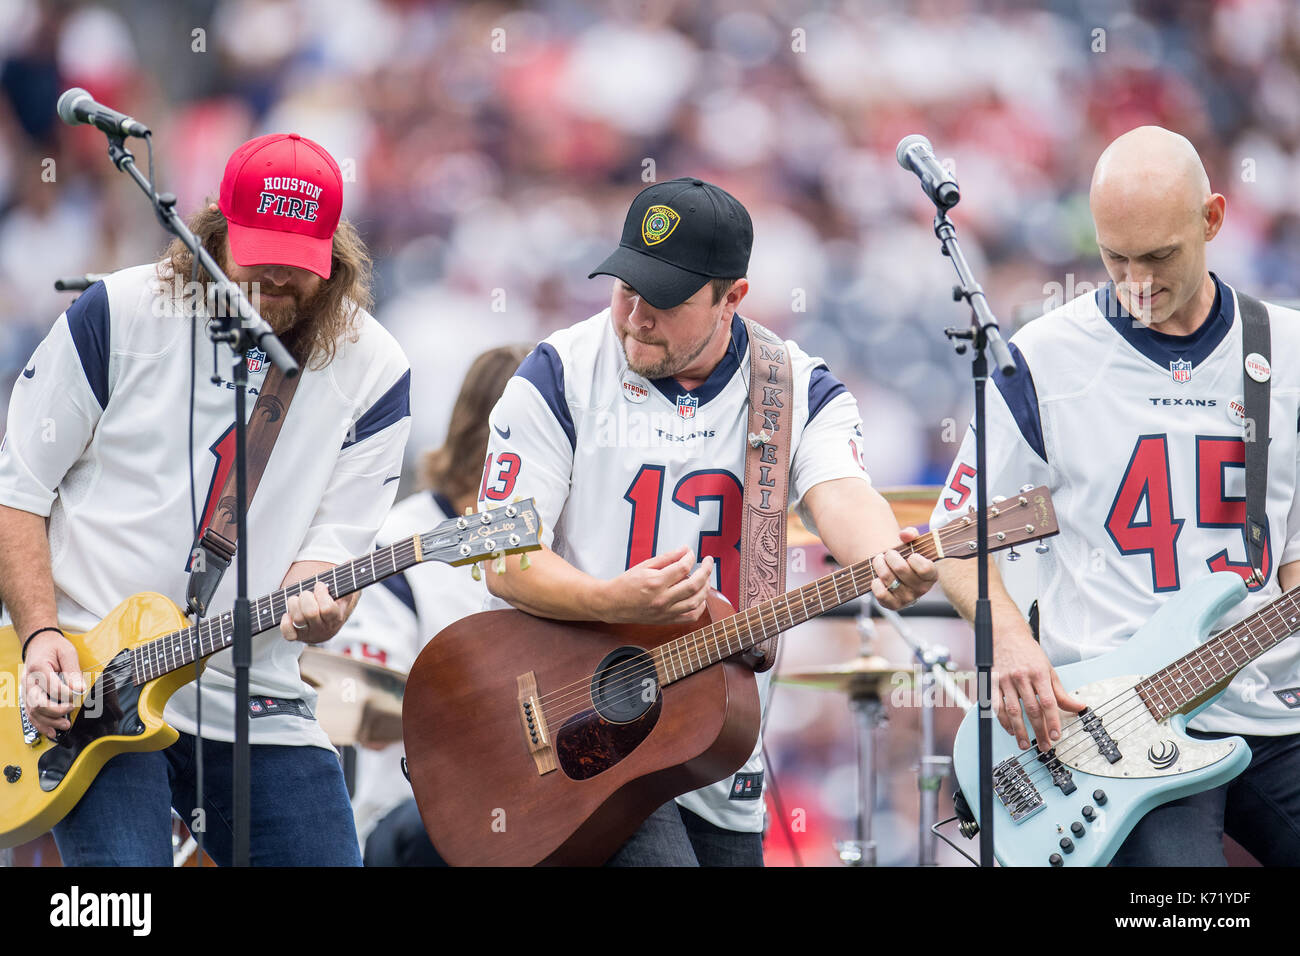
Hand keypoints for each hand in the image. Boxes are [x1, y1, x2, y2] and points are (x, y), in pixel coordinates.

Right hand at [21, 631, 84, 738]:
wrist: (39, 643)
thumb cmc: (54, 647)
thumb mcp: (67, 652)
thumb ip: (73, 671)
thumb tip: (79, 689)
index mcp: (39, 668)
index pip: (52, 687)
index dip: (67, 694)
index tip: (78, 693)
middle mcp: (28, 681)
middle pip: (38, 703)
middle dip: (56, 711)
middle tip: (71, 710)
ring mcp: (26, 690)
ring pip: (33, 712)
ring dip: (49, 722)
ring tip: (65, 725)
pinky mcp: (27, 696)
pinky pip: (30, 713)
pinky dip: (40, 724)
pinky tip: (51, 732)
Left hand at [280, 582, 360, 644]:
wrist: (328, 624)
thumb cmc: (335, 603)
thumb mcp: (344, 591)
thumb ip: (348, 576)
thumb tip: (350, 561)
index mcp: (336, 617)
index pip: (327, 609)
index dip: (321, 594)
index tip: (320, 585)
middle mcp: (323, 627)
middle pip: (311, 613)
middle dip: (306, 597)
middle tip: (307, 592)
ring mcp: (310, 633)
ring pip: (298, 619)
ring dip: (294, 604)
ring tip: (297, 598)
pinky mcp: (297, 636)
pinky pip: (288, 634)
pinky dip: (285, 623)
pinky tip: (288, 614)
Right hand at [597, 546, 714, 625]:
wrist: (612, 604)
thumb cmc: (626, 583)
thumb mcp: (645, 565)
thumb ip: (667, 558)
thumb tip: (686, 550)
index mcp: (655, 582)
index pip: (683, 568)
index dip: (691, 558)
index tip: (691, 553)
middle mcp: (662, 598)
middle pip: (694, 585)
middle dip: (706, 571)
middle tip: (709, 562)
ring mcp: (665, 612)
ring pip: (696, 601)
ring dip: (706, 588)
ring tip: (706, 578)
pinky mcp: (666, 620)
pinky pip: (690, 617)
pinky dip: (700, 607)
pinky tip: (701, 597)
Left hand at [869, 527, 937, 610]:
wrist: (898, 575)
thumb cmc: (907, 557)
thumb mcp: (912, 544)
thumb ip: (911, 534)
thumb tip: (905, 534)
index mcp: (931, 575)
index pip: (926, 568)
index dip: (915, 558)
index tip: (910, 554)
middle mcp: (922, 589)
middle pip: (901, 569)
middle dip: (890, 556)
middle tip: (888, 553)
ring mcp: (908, 598)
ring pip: (888, 579)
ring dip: (879, 565)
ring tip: (879, 560)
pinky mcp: (894, 605)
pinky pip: (881, 594)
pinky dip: (875, 583)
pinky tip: (877, 577)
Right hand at [993, 627, 1086, 750]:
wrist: (1006, 635)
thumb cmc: (1028, 652)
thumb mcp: (1048, 669)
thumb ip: (1061, 692)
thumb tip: (1078, 706)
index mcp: (1039, 673)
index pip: (1048, 702)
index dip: (1052, 721)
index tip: (1056, 735)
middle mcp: (1022, 677)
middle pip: (1031, 709)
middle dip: (1038, 731)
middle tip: (1044, 745)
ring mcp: (1005, 680)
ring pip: (1012, 710)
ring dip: (1019, 730)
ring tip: (1025, 744)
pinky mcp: (993, 682)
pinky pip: (997, 705)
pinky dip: (1003, 720)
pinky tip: (1010, 729)